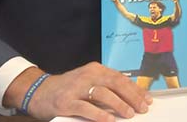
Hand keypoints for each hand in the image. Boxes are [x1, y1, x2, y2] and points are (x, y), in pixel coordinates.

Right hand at [16, 63, 151, 120]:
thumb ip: (106, 87)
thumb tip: (131, 98)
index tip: (147, 99)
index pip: (120, 78)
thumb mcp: (88, 82)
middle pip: (115, 83)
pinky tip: (109, 120)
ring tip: (129, 114)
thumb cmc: (68, 89)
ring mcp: (76, 88)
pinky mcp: (66, 102)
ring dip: (119, 104)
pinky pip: (86, 108)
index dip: (136, 89)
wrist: (39, 91)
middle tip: (142, 108)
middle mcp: (87, 75)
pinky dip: (99, 114)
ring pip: (103, 94)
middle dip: (132, 96)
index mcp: (95, 69)